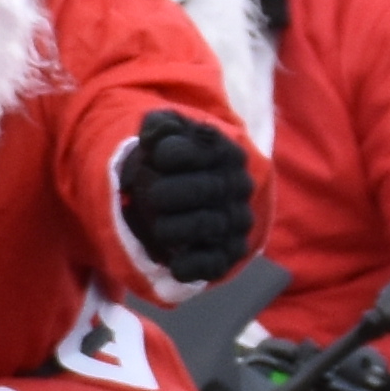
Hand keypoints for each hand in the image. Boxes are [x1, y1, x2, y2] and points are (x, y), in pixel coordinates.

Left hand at [118, 111, 262, 286]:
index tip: (155, 158)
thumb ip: (160, 124)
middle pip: (204, 189)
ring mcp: (236, 221)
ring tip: (158, 226)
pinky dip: (191, 265)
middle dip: (165, 193)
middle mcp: (238, 185)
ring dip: (171, 228)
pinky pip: (214, 263)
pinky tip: (174, 262)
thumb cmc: (172, 162)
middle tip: (151, 197)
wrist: (185, 196)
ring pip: (206, 226)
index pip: (197, 150)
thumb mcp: (166, 133)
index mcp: (226, 152)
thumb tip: (157, 132)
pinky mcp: (229, 253)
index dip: (168, 155)